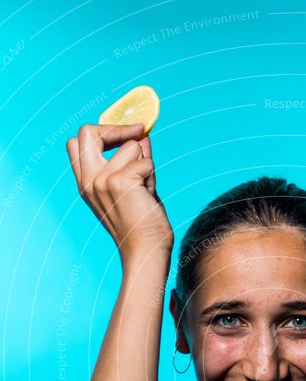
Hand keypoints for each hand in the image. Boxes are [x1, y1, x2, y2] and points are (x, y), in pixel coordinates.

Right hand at [66, 123, 173, 261]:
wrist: (145, 251)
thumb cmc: (141, 224)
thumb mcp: (133, 186)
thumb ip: (133, 160)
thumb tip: (141, 134)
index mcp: (85, 183)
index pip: (77, 143)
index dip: (100, 133)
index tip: (125, 136)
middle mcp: (88, 180)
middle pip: (87, 131)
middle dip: (115, 129)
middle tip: (136, 135)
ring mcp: (101, 180)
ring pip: (131, 146)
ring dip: (145, 164)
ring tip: (145, 189)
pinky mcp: (120, 182)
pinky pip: (146, 161)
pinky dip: (152, 176)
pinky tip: (148, 196)